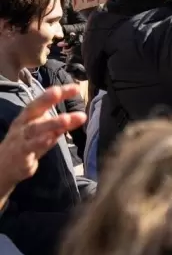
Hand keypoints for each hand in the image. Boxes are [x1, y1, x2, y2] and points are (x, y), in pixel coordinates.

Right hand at [0, 85, 86, 202]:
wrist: (4, 167)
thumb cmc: (27, 144)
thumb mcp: (45, 133)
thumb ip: (62, 125)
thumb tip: (81, 116)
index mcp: (28, 116)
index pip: (42, 101)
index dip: (58, 93)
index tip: (75, 87)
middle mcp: (23, 125)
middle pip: (33, 109)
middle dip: (46, 99)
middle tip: (59, 91)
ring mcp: (20, 139)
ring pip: (34, 129)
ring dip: (51, 123)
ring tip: (66, 118)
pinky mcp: (21, 154)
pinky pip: (29, 147)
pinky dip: (40, 142)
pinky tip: (50, 139)